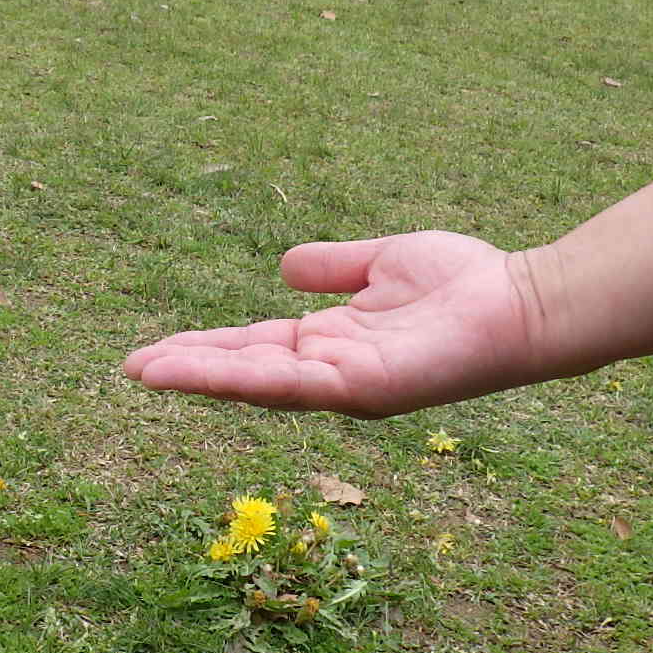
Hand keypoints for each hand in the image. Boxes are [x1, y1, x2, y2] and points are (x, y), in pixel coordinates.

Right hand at [123, 232, 541, 418]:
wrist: (522, 303)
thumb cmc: (465, 284)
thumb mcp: (383, 263)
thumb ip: (334, 266)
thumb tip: (283, 266)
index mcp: (330, 343)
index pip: (252, 349)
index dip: (202, 350)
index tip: (152, 351)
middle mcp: (331, 372)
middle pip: (244, 372)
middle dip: (187, 371)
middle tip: (130, 369)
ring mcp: (347, 386)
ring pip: (260, 384)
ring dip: (202, 380)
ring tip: (148, 374)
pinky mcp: (368, 389)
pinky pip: (299, 384)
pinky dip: (249, 380)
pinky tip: (209, 373)